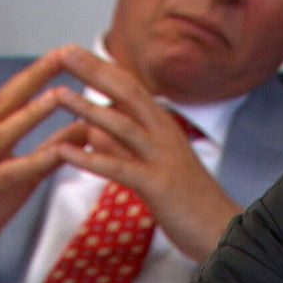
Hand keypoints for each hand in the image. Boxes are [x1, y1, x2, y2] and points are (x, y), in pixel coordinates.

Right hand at [0, 50, 84, 282]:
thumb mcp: (25, 172)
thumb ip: (53, 148)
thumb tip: (88, 126)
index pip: (15, 92)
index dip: (40, 70)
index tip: (68, 49)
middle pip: (6, 100)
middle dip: (35, 76)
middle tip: (64, 54)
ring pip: (3, 131)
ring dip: (32, 112)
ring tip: (60, 94)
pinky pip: (7, 174)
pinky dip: (32, 161)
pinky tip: (56, 153)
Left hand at [51, 45, 238, 260]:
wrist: (225, 231)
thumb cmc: (189, 202)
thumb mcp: (150, 165)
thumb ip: (121, 147)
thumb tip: (92, 129)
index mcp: (163, 128)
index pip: (130, 88)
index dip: (102, 68)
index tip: (71, 50)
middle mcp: (165, 135)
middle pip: (127, 94)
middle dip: (94, 72)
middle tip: (62, 52)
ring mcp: (164, 158)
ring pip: (123, 126)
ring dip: (88, 108)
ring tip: (57, 94)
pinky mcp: (159, 185)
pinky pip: (120, 168)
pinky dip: (90, 158)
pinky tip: (63, 151)